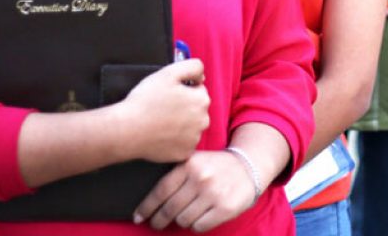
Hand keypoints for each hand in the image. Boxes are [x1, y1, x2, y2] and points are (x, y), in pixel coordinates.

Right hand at [114, 59, 208, 162]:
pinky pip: (184, 143)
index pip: (198, 90)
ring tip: (161, 121)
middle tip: (163, 107)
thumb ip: (192, 67)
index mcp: (201, 100)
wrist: (128, 130)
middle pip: (197, 109)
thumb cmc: (146, 101)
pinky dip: (176, 140)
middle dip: (185, 107)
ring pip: (191, 127)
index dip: (183, 90)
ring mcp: (194, 139)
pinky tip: (162, 134)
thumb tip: (202, 75)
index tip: (169, 94)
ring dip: (181, 124)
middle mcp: (203, 121)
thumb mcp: (169, 73)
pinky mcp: (185, 153)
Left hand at [134, 150, 257, 231]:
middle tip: (156, 223)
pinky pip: (199, 226)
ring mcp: (213, 194)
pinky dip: (197, 225)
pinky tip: (201, 217)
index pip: (161, 190)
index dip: (147, 207)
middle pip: (170, 209)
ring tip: (187, 214)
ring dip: (182, 220)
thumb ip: (177, 175)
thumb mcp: (196, 161)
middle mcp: (200, 178)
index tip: (138, 217)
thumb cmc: (216, 167)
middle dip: (159, 220)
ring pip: (183, 220)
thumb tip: (151, 202)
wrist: (249, 167)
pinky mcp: (225, 208)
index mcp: (189, 165)